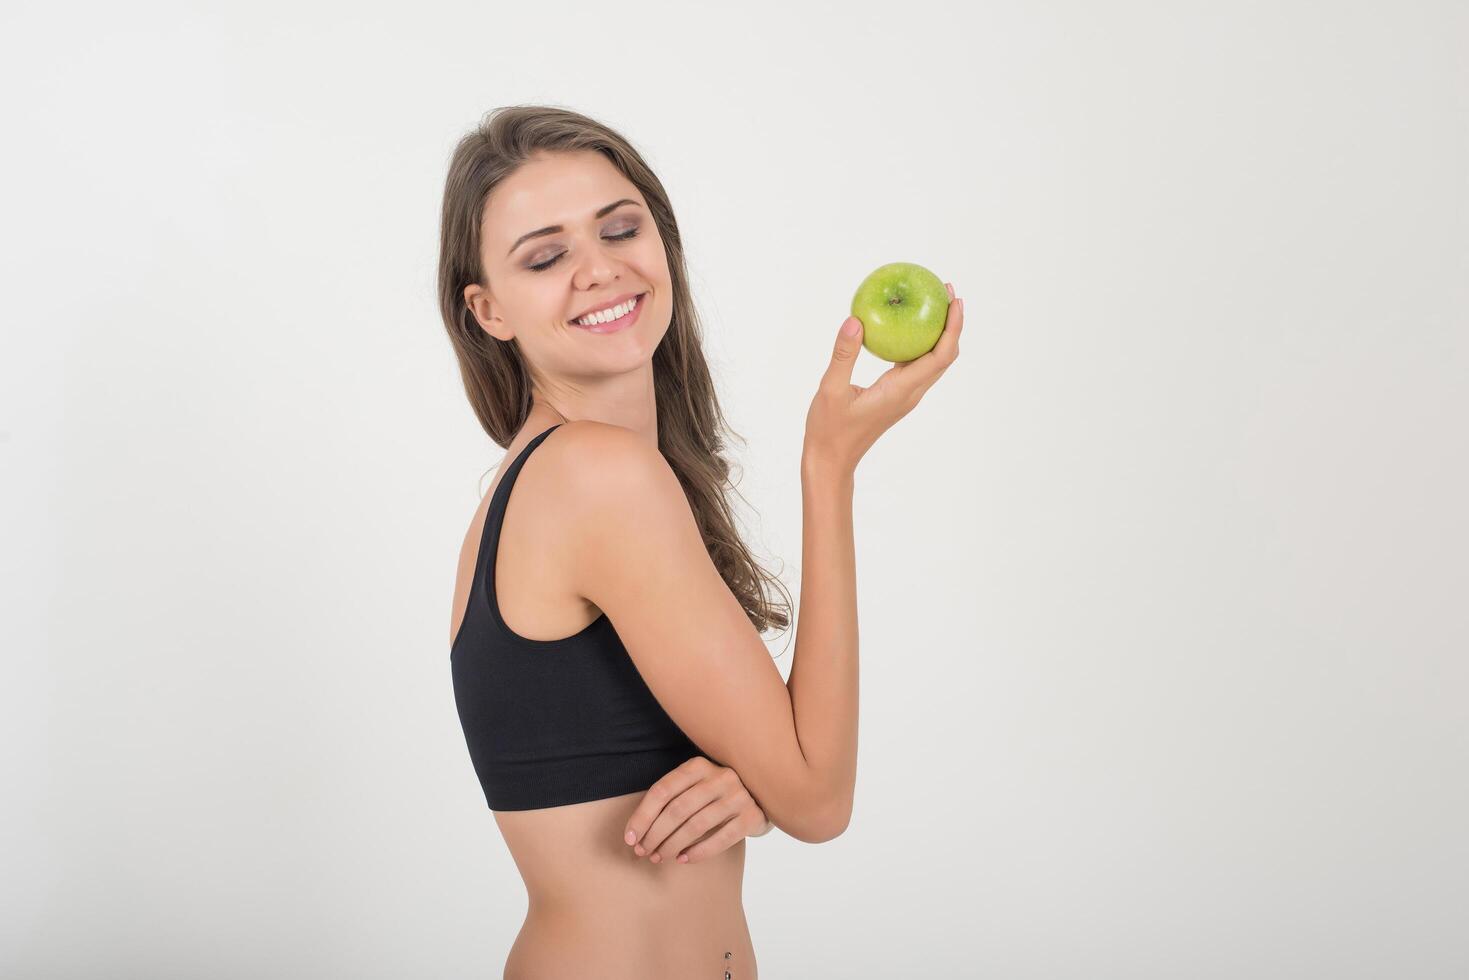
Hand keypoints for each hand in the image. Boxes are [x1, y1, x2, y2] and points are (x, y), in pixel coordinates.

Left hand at [623, 756, 771, 865]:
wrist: (765, 795)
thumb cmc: (717, 794)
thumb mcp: (696, 785)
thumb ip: (672, 799)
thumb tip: (637, 832)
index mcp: (699, 765)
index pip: (662, 791)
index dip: (642, 816)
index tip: (630, 838)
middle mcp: (720, 776)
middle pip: (677, 810)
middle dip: (655, 835)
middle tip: (644, 852)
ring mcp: (738, 796)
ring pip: (696, 825)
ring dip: (672, 845)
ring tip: (660, 857)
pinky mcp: (752, 816)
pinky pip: (721, 838)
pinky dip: (699, 852)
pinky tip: (684, 859)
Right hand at [804, 282, 962, 472]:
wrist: (832, 460)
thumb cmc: (829, 430)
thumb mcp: (830, 390)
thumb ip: (844, 354)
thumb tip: (855, 320)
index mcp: (901, 391)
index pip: (940, 356)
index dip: (953, 327)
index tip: (954, 300)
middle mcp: (910, 393)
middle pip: (945, 355)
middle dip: (951, 323)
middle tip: (945, 292)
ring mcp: (905, 396)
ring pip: (933, 361)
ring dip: (938, 332)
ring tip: (930, 303)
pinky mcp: (896, 395)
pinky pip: (915, 365)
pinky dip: (917, 343)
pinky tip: (903, 327)